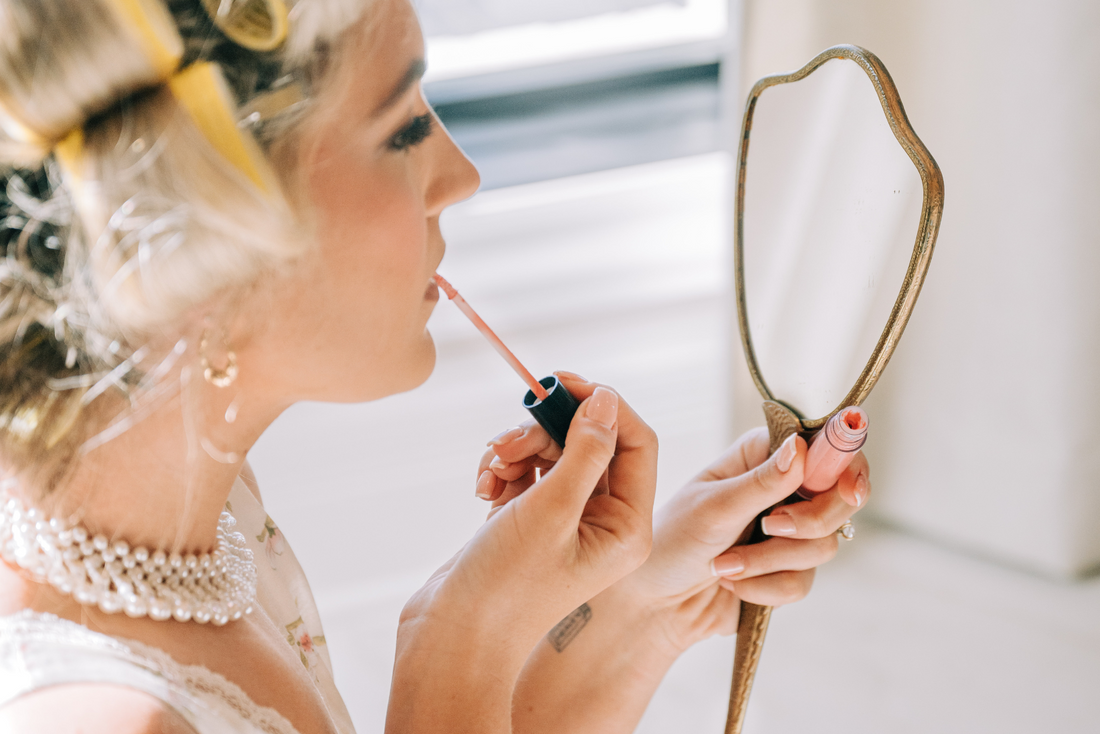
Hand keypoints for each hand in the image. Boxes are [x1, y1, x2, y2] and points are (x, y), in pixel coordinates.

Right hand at [399, 374, 657, 664]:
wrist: (452, 636)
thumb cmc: (506, 586)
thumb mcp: (551, 509)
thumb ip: (584, 450)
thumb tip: (606, 400)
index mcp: (627, 527)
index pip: (636, 443)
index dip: (604, 405)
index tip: (562, 382)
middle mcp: (603, 523)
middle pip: (591, 443)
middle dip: (548, 430)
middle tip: (512, 436)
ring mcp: (566, 523)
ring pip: (553, 453)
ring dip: (520, 448)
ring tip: (492, 466)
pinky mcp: (531, 522)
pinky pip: (527, 472)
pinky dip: (505, 468)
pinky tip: (483, 484)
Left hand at [623, 426, 869, 652]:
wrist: (654, 601)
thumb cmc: (671, 542)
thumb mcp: (714, 508)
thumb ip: (762, 483)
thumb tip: (801, 449)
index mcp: (762, 454)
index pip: (825, 445)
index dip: (845, 463)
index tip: (846, 487)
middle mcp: (782, 487)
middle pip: (841, 497)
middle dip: (807, 522)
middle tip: (771, 527)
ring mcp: (789, 530)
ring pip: (824, 544)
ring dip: (769, 562)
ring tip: (724, 565)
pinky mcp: (788, 570)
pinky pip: (804, 581)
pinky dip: (765, 587)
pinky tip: (733, 584)